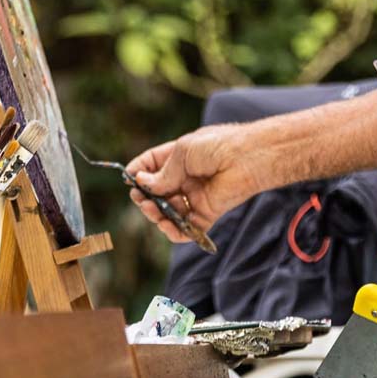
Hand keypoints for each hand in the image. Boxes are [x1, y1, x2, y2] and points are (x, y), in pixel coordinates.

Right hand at [125, 123, 262, 243]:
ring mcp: (195, 197)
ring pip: (168, 212)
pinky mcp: (206, 214)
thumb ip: (163, 173)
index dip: (138, 173)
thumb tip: (141, 185)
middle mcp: (185, 178)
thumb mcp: (183, 152)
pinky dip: (174, 231)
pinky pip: (186, 228)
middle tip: (141, 198)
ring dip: (156, 214)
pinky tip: (167, 225)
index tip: (129, 178)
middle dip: (145, 196)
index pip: (151, 166)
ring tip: (152, 209)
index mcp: (178, 158)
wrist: (248, 158)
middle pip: (156, 192)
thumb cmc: (218, 146)